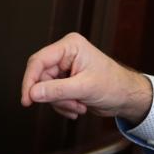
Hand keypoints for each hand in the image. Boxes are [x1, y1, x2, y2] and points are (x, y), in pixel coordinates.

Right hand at [20, 32, 152, 122]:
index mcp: (70, 46)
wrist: (126, 97)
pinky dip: (63, 105)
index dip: (30, 80)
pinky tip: (78, 107)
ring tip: (79, 106)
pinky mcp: (65, 81)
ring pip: (45, 90)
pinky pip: (52, 96)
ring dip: (61, 103)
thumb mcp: (84, 88)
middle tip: (72, 104)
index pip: (38, 61)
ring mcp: (64, 68)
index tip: (27, 100)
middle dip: (55, 96)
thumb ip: (57, 90)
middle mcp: (65, 54)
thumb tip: (33, 93)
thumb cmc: (114, 85)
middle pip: (41, 78)